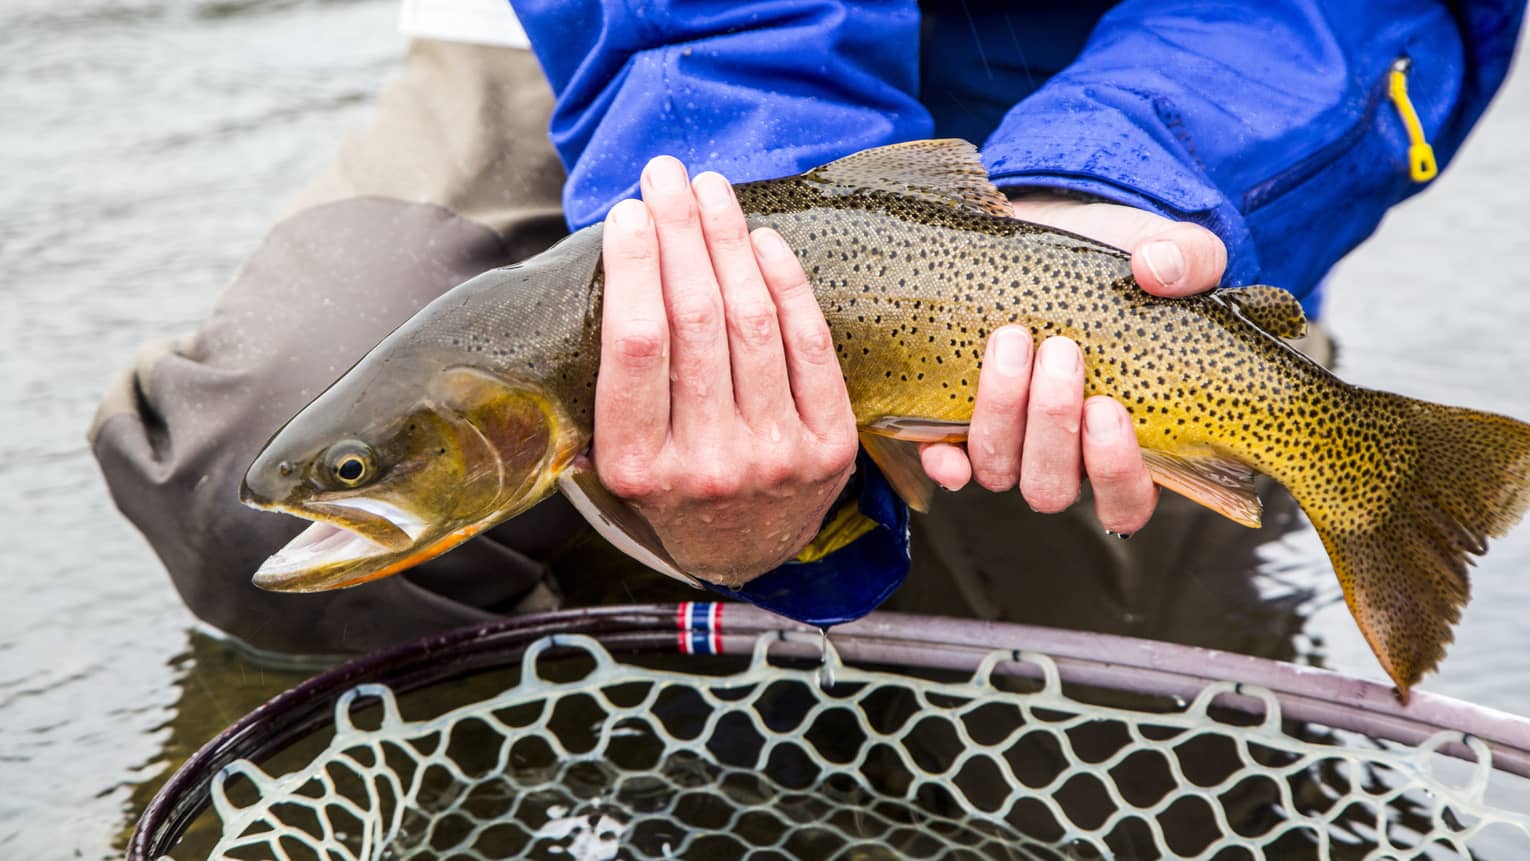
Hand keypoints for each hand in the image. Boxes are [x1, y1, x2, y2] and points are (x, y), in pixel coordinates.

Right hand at [594, 157, 858, 586]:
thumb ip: (617, 378)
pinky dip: (787, 285)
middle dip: (680, 232)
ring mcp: (773, 458)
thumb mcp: (621, 452)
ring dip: (730, 242)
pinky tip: (763, 240)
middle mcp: (707, 465)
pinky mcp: (828, 450)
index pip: (636, 344)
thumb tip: (623, 256)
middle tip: (666, 175)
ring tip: (712, 191)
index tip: (628, 212)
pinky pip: (809, 347)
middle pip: (696, 321)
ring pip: (753, 323)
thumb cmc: (671, 482)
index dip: (635, 267)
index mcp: (637, 466)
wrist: (743, 552)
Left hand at [919, 194, 1227, 534]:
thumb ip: (1189, 259)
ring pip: (998, 470)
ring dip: (1003, 412)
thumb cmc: (1115, 267)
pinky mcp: (952, 421)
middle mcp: (1062, 457)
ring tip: (1013, 339)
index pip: (1127, 501)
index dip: (1117, 474)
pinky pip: (941, 462)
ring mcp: (1007, 445)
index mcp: (1123, 441)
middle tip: (1061, 352)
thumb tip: (1158, 270)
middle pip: (1052, 486)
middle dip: (1054, 423)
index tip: (1107, 409)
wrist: (1045, 240)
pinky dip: (941, 459)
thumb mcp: (1165, 253)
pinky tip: (940, 441)